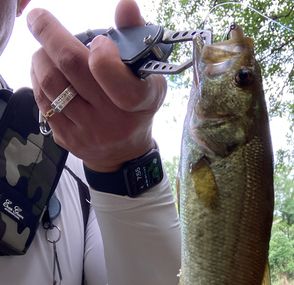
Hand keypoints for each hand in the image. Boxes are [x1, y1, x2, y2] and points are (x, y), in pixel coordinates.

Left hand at [27, 0, 166, 171]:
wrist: (124, 152)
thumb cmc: (136, 106)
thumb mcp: (147, 74)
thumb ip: (135, 37)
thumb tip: (126, 5)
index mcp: (139, 101)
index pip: (114, 76)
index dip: (100, 53)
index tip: (96, 40)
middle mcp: (112, 120)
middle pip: (71, 66)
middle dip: (49, 34)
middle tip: (39, 19)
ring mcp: (88, 131)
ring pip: (50, 82)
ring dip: (41, 57)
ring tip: (45, 50)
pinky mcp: (67, 138)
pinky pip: (42, 101)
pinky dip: (38, 78)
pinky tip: (44, 71)